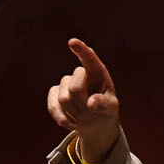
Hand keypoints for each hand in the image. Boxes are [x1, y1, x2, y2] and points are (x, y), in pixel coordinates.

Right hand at [47, 39, 119, 163]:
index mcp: (97, 72)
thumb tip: (91, 103)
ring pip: (63, 99)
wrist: (95, 121)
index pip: (89, 59)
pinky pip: (53, 106)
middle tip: (90, 111)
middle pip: (74, 88)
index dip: (81, 50)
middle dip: (82, 105)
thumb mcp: (111, 108)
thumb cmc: (105, 110)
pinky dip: (63, 118)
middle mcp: (80, 74)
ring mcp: (65, 83)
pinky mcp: (54, 93)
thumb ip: (105, 104)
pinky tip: (72, 121)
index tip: (72, 42)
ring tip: (83, 115)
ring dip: (74, 113)